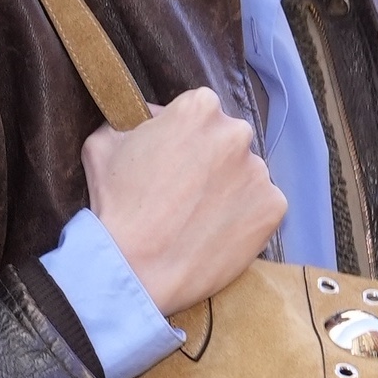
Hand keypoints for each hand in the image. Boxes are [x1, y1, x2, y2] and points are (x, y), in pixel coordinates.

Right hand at [83, 88, 287, 317]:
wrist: (135, 270)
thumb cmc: (116, 207)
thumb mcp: (103, 143)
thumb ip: (130, 120)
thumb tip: (149, 120)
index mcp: (199, 108)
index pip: (200, 111)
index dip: (184, 136)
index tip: (173, 159)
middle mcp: (236, 133)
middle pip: (227, 141)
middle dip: (210, 160)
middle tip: (185, 192)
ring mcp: (259, 172)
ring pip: (246, 175)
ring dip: (228, 189)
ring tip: (198, 218)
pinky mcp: (273, 209)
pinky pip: (261, 207)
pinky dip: (244, 217)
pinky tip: (216, 232)